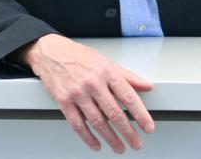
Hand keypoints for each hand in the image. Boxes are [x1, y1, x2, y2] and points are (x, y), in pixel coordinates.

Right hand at [21, 34, 153, 153]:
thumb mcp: (107, 62)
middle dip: (128, 132)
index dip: (140, 114)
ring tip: (119, 147)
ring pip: (97, 122)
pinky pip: (78, 124)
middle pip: (114, 113)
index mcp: (107, 72)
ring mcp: (77, 93)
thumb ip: (128, 77)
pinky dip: (88, 138)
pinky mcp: (63, 101)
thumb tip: (147, 86)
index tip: (148, 127)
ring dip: (110, 138)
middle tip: (136, 143)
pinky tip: (96, 144)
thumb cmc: (81, 58)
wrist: (52, 53)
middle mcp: (93, 83)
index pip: (128, 97)